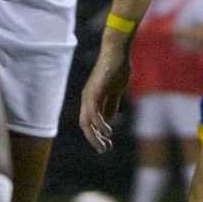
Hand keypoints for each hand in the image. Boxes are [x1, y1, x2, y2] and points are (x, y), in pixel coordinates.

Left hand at [79, 34, 132, 152]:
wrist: (117, 51)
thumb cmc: (117, 67)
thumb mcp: (116, 89)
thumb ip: (111, 103)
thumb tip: (109, 118)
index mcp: (91, 98)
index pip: (89, 121)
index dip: (96, 134)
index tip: (107, 144)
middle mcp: (87, 98)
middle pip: (85, 125)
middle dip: (94, 140)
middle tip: (104, 150)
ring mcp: (89, 95)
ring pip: (87, 122)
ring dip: (95, 136)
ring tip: (106, 146)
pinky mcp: (95, 91)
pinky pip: (93, 112)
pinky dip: (99, 124)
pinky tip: (108, 132)